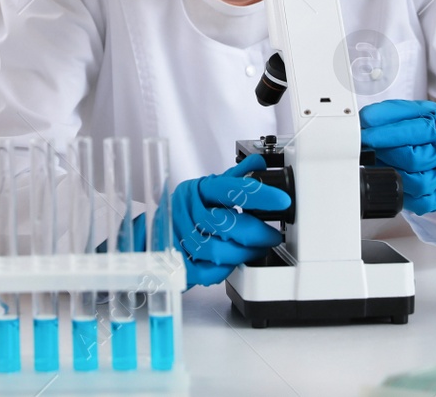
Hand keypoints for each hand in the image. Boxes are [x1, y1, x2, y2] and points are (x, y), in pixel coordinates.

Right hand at [169, 155, 289, 287]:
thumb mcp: (208, 191)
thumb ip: (234, 179)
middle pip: (225, 223)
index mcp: (198, 190)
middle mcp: (186, 211)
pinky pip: (205, 271)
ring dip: (243, 254)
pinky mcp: (176, 262)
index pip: (231, 188)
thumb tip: (260, 164)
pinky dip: (223, 270)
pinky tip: (232, 264)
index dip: (259, 195)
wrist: (153, 234)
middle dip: (256, 233)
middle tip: (272, 237)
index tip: (282, 201)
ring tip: (257, 251)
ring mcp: (178, 237)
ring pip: (216, 250)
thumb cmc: (187, 212)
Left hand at [359, 98, 435, 213]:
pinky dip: (400, 192)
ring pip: (415, 183)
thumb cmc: (427, 127)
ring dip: (391, 171)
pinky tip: (392, 177)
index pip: (414, 132)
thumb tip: (365, 121)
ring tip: (380, 160)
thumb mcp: (410, 111)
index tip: (365, 135)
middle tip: (370, 146)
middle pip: (413, 160)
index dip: (385, 135)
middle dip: (385, 153)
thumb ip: (388, 113)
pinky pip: (416, 203)